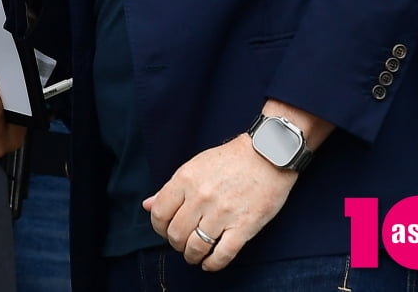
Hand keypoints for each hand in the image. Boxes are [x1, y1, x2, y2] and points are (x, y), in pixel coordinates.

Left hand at [143, 133, 296, 271]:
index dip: (159, 227)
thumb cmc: (231, 159)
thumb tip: (148, 205)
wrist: (269, 153)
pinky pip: (221, 255)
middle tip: (183, 242)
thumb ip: (170, 188)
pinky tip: (209, 262)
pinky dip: (212, 264)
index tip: (166, 229)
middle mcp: (201, 197)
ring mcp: (222, 213)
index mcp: (186, 179)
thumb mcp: (196, 166)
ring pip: (195, 248)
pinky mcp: (244, 226)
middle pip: (176, 234)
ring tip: (195, 255)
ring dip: (191, 256)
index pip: (159, 213)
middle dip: (176, 243)